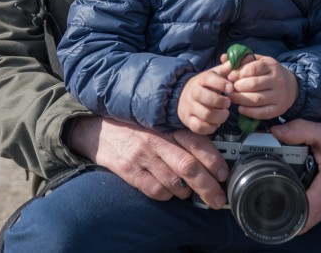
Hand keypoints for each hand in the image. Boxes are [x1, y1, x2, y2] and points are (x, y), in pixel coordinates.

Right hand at [68, 115, 229, 208]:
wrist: (97, 130)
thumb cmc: (133, 128)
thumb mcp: (157, 123)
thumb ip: (178, 136)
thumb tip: (208, 156)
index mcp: (166, 127)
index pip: (196, 142)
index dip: (214, 160)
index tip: (223, 174)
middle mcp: (156, 140)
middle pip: (189, 166)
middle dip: (208, 186)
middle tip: (218, 198)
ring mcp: (142, 156)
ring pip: (174, 182)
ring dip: (187, 192)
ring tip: (189, 192)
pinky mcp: (129, 171)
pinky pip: (156, 190)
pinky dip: (167, 195)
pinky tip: (169, 192)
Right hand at [178, 61, 232, 134]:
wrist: (183, 96)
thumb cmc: (205, 86)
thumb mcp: (215, 74)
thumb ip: (228, 67)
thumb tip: (245, 56)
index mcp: (201, 79)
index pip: (209, 79)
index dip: (221, 83)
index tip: (231, 88)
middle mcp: (193, 92)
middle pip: (205, 97)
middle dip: (220, 102)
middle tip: (228, 103)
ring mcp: (189, 107)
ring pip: (205, 114)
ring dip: (219, 116)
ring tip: (224, 113)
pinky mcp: (188, 120)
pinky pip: (199, 127)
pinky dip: (211, 127)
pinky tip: (216, 122)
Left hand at [224, 53, 297, 119]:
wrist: (291, 86)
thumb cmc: (268, 72)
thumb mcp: (259, 61)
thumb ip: (242, 60)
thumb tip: (223, 57)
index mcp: (271, 66)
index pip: (252, 69)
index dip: (238, 73)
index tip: (229, 77)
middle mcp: (277, 80)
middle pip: (253, 84)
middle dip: (238, 87)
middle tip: (229, 88)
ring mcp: (280, 95)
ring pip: (257, 99)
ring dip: (240, 99)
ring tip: (231, 98)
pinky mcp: (279, 109)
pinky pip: (263, 113)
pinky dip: (249, 112)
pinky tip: (241, 108)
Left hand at [270, 120, 320, 231]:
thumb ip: (299, 131)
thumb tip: (276, 132)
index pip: (306, 213)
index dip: (288, 213)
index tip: (273, 205)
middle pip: (307, 220)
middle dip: (289, 214)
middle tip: (272, 200)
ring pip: (314, 217)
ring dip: (299, 211)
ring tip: (282, 196)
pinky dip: (309, 206)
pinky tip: (298, 193)